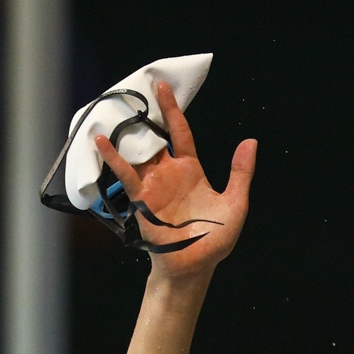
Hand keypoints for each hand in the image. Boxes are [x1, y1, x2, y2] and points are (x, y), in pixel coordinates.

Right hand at [92, 80, 255, 281]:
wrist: (195, 266)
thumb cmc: (215, 239)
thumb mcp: (236, 204)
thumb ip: (241, 173)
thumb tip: (251, 141)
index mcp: (191, 170)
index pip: (181, 132)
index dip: (173, 111)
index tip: (163, 87)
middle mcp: (169, 173)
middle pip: (154, 136)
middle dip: (144, 114)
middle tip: (135, 89)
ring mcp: (153, 184)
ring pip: (138, 151)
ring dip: (126, 132)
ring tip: (115, 108)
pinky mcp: (142, 198)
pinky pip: (127, 175)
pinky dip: (114, 158)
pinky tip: (102, 142)